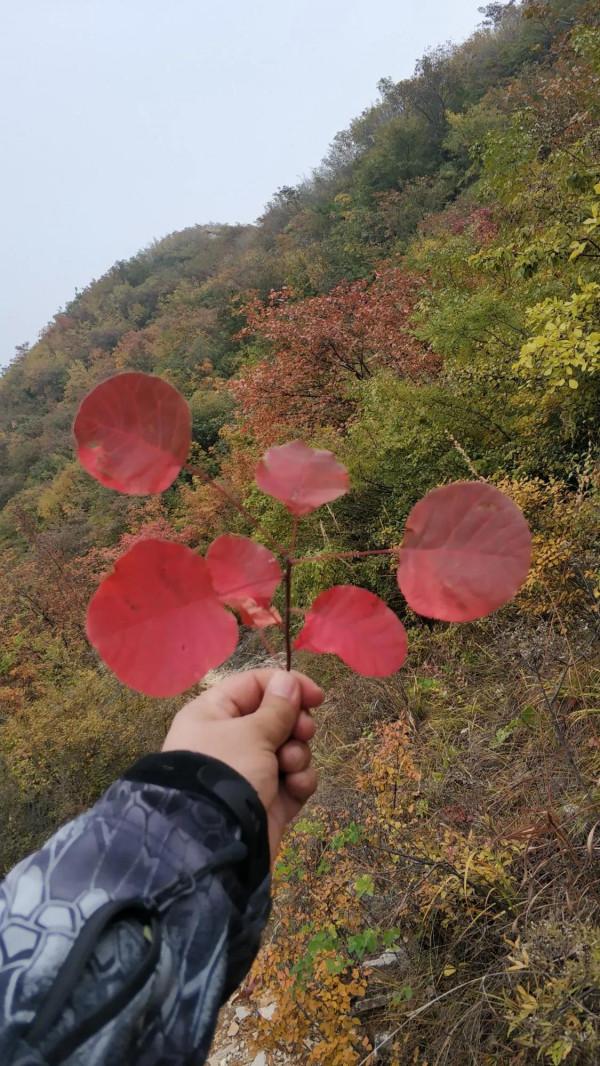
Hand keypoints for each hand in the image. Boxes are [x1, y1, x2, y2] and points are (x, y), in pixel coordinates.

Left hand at [162, 668, 322, 859]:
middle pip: (277, 718)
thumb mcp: (250, 733)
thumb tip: (288, 681)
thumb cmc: (226, 772)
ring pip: (290, 749)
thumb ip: (277, 708)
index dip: (287, 686)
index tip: (317, 696)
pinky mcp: (268, 800)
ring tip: (289, 766)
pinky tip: (295, 786)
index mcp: (214, 714)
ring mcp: (251, 772)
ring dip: (298, 754)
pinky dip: (299, 781)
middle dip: (296, 724)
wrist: (214, 843)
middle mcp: (230, 741)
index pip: (254, 686)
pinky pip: (294, 780)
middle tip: (303, 731)